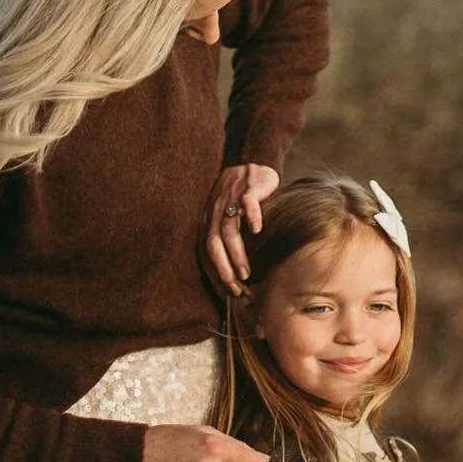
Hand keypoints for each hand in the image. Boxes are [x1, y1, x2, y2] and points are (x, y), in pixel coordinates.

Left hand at [201, 163, 278, 296]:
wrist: (251, 166)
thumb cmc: (240, 200)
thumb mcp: (228, 220)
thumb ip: (228, 243)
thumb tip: (237, 279)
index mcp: (208, 222)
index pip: (205, 253)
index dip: (214, 274)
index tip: (226, 295)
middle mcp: (214, 212)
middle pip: (212, 244)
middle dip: (222, 269)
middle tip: (235, 288)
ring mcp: (230, 199)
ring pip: (228, 229)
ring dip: (236, 253)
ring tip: (246, 273)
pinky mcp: (247, 188)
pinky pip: (246, 202)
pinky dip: (250, 216)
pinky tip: (257, 231)